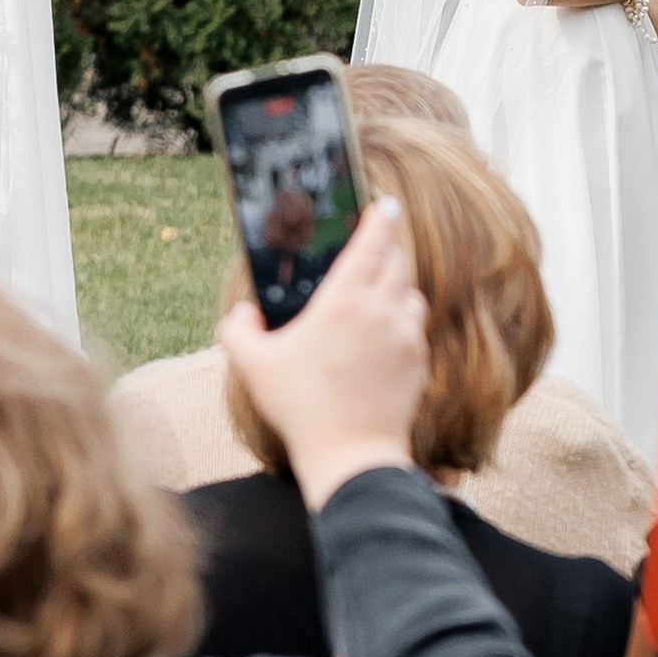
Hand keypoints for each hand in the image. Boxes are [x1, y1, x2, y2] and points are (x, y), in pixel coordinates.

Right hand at [217, 198, 430, 511]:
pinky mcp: (419, 361)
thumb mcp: (254, 366)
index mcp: (342, 302)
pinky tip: (383, 339)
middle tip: (374, 249)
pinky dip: (403, 323)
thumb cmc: (300, 407)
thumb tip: (243, 313)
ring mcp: (405, 336)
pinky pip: (416, 328)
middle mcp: (380, 311)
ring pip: (411, 294)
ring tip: (375, 299)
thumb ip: (238, 332)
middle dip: (388, 250)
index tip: (385, 204)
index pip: (370, 244)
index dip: (379, 219)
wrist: (351, 452)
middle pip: (398, 262)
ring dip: (397, 289)